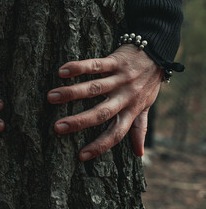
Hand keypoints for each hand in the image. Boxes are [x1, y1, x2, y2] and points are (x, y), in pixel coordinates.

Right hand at [47, 44, 162, 160]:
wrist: (158, 52)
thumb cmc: (148, 83)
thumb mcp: (146, 107)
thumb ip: (140, 129)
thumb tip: (139, 154)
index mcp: (131, 110)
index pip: (116, 134)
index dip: (100, 146)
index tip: (81, 156)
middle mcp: (125, 97)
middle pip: (101, 113)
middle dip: (79, 121)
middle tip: (57, 127)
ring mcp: (120, 79)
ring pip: (94, 88)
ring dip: (72, 93)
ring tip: (51, 97)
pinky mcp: (115, 61)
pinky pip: (96, 65)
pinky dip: (79, 68)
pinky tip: (62, 71)